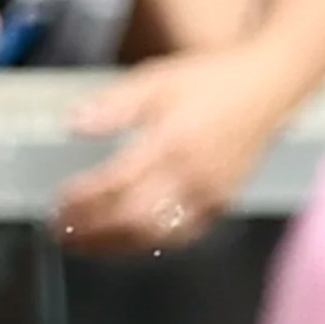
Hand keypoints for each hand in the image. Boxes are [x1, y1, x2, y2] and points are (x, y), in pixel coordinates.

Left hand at [55, 48, 286, 254]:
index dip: (83, 198)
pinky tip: (126, 240)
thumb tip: (75, 123)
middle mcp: (192, 174)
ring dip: (114, 243)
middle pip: (132, 217)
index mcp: (172, 141)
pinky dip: (148, 242)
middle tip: (60, 231)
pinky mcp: (222, 203)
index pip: (116, 183)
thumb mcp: (157, 79)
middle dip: (91, 229)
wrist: (268, 88)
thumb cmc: (212, 81)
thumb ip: (115, 105)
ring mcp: (210, 193)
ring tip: (84, 244)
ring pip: (155, 234)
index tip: (56, 203)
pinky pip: (181, 234)